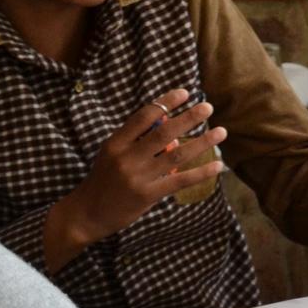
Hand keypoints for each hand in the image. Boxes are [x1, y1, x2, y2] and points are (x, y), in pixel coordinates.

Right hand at [51, 89, 225, 258]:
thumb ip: (133, 140)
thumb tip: (166, 123)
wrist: (86, 214)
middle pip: (163, 132)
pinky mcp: (147, 195)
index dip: (165, 102)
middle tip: (208, 107)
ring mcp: (138, 177)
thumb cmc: (102, 180)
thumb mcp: (111, 154)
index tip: (185, 93)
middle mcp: (127, 157)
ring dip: (202, 142)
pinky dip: (201, 172)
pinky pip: (180, 181)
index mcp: (116, 143)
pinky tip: (217, 165)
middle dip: (188, 118)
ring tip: (221, 132)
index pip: (143, 116)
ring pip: (176, 155)